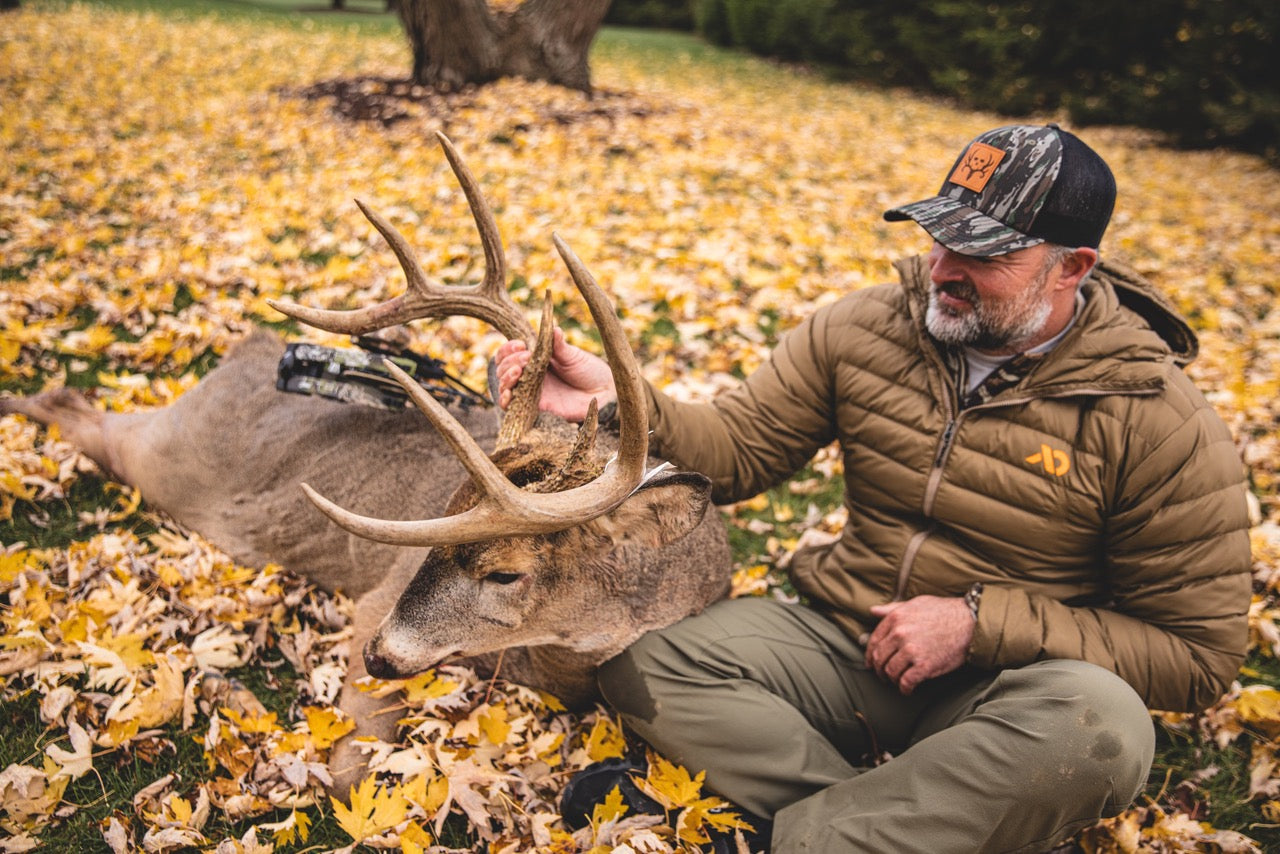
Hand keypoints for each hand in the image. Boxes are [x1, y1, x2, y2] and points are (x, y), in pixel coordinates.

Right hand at [494, 327, 616, 422]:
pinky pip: (512, 408)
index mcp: (534, 360)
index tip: (520, 344)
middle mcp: (528, 376)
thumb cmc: (589, 370)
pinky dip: (505, 400)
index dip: (508, 349)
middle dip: (509, 362)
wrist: (604, 392)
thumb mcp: (572, 355)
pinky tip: (509, 393)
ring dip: (505, 379)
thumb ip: (558, 344)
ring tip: (517, 372)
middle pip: (502, 370)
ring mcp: (531, 393)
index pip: (509, 354)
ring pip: (504, 387)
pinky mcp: (535, 409)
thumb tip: (552, 327)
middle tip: (525, 357)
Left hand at [865, 595, 973, 694]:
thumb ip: (893, 609)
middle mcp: (900, 634)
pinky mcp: (924, 666)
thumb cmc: (944, 611)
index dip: (870, 655)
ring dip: (892, 680)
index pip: (874, 641)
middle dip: (879, 670)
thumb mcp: (916, 603)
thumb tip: (873, 610)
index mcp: (896, 619)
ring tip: (897, 682)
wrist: (970, 623)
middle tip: (883, 676)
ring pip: (890, 672)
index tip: (871, 663)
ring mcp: (911, 651)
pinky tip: (907, 689)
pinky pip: (906, 682)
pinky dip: (905, 689)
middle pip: (880, 658)